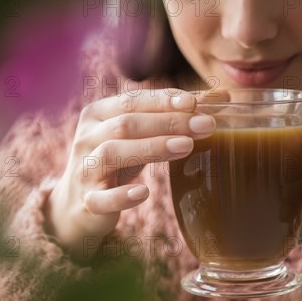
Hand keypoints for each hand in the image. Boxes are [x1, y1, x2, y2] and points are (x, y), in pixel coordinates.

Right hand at [44, 89, 215, 263]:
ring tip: (186, 147)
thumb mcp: (142, 135)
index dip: (164, 100)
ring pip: (112, 153)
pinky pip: (102, 198)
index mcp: (98, 114)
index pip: (133, 100)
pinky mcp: (87, 201)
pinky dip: (122, 195)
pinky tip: (144, 192)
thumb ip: (175, 115)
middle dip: (168, 123)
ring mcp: (84, 170)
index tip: (196, 102)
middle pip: (126, 124)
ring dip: (151, 148)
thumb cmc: (118, 162)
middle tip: (206, 125)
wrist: (80, 205)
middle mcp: (86, 137)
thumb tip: (221, 95)